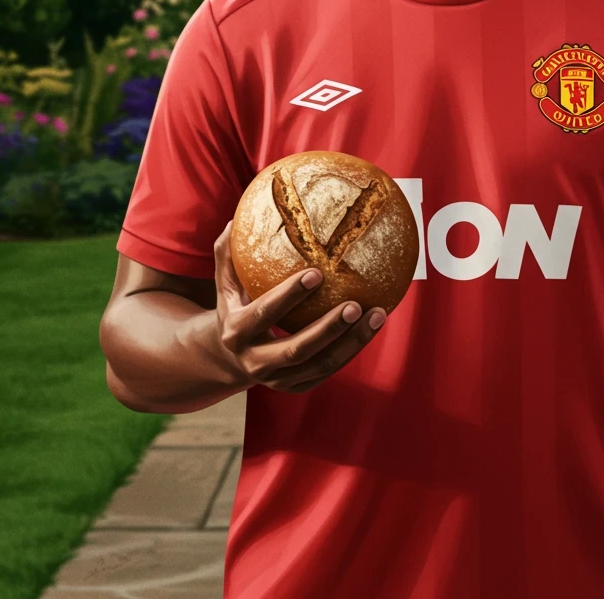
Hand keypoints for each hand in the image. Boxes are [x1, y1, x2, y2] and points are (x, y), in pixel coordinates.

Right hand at [211, 220, 385, 393]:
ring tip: (378, 314)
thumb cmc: (235, 306)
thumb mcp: (225, 283)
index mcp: (236, 332)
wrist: (227, 358)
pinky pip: (331, 370)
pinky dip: (354, 348)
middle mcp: (255, 361)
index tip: (317, 272)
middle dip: (328, 328)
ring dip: (353, 341)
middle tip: (356, 304)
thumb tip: (237, 218)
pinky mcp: (297, 387)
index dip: (289, 295)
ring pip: (322, 365)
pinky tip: (375, 323)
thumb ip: (228, 253)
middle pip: (297, 349)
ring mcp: (278, 379)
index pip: (264, 313)